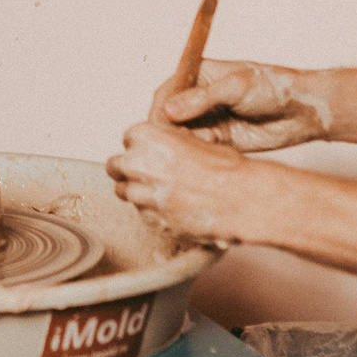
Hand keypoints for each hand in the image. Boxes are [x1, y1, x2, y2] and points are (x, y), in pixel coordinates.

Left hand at [106, 122, 257, 244]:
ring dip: (138, 192)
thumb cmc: (227, 169)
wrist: (241, 199)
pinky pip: (142, 213)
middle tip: (147, 173)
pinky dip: (151, 211)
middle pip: (116, 167)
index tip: (149, 151)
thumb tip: (166, 145)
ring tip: (161, 192)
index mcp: (147, 138)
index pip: (128, 138)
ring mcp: (142, 194)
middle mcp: (138, 164)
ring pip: (124, 192)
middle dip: (129, 169)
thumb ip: (172, 142)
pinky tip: (172, 207)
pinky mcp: (151, 219)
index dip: (141, 146)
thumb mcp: (197, 139)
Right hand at [157, 59, 333, 151]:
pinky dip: (201, 150)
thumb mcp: (237, 86)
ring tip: (206, 140)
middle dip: (172, 130)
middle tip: (182, 138)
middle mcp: (200, 97)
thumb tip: (171, 109)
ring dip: (188, 141)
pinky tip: (215, 146)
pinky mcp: (220, 140)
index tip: (159, 125)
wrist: (303, 111)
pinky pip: (200, 148)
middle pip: (170, 116)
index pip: (167, 92)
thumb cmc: (275, 87)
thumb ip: (203, 98)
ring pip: (183, 135)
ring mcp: (209, 119)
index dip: (160, 109)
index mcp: (200, 74)